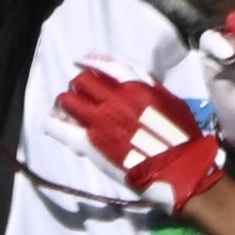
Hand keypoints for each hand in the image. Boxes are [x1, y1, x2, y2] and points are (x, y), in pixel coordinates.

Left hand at [55, 61, 227, 213]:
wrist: (180, 172)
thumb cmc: (184, 140)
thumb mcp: (173, 104)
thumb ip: (151, 89)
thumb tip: (134, 83)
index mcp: (139, 87)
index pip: (108, 65)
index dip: (92, 62)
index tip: (82, 62)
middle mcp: (116, 99)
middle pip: (83, 80)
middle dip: (79, 84)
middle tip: (79, 93)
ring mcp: (100, 121)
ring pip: (67, 101)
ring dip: (65, 103)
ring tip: (65, 110)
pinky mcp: (90, 143)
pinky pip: (60, 128)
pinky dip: (52, 123)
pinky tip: (51, 123)